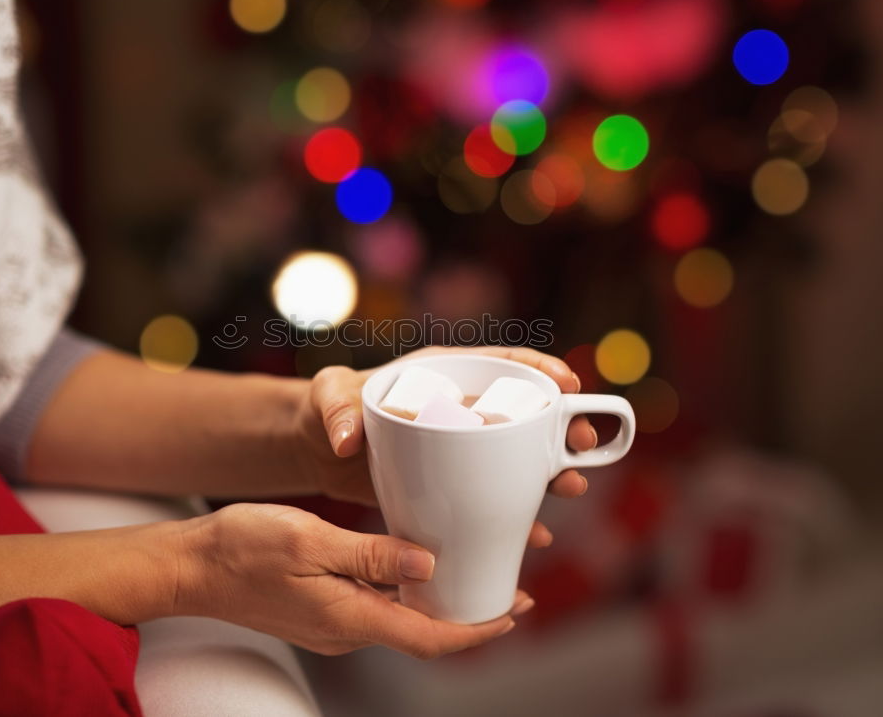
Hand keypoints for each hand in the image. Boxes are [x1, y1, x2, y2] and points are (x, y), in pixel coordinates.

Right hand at [173, 502, 530, 657]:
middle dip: (468, 616)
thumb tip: (427, 567)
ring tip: (472, 572)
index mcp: (348, 617)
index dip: (477, 630)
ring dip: (439, 604)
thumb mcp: (309, 541)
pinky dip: (406, 594)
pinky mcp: (321, 610)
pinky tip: (416, 568)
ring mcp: (332, 622)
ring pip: (401, 620)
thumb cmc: (242, 547)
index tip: (514, 612)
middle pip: (422, 633)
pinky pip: (376, 608)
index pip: (429, 639)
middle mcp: (346, 629)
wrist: (191, 565)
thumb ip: (370, 556)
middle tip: (507, 587)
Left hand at [293, 346, 598, 548]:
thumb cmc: (325, 407)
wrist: (316, 450)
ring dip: (548, 471)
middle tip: (581, 445)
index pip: (500, 362)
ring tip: (571, 486)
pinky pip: (491, 498)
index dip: (539, 369)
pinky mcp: (451, 486)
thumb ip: (337, 408)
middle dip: (559, 425)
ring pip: (517, 458)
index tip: (569, 384)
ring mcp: (460, 450)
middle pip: (522, 413)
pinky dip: (513, 515)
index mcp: (441, 374)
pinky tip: (534, 534)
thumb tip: (348, 439)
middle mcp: (460, 409)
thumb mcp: (327, 397)